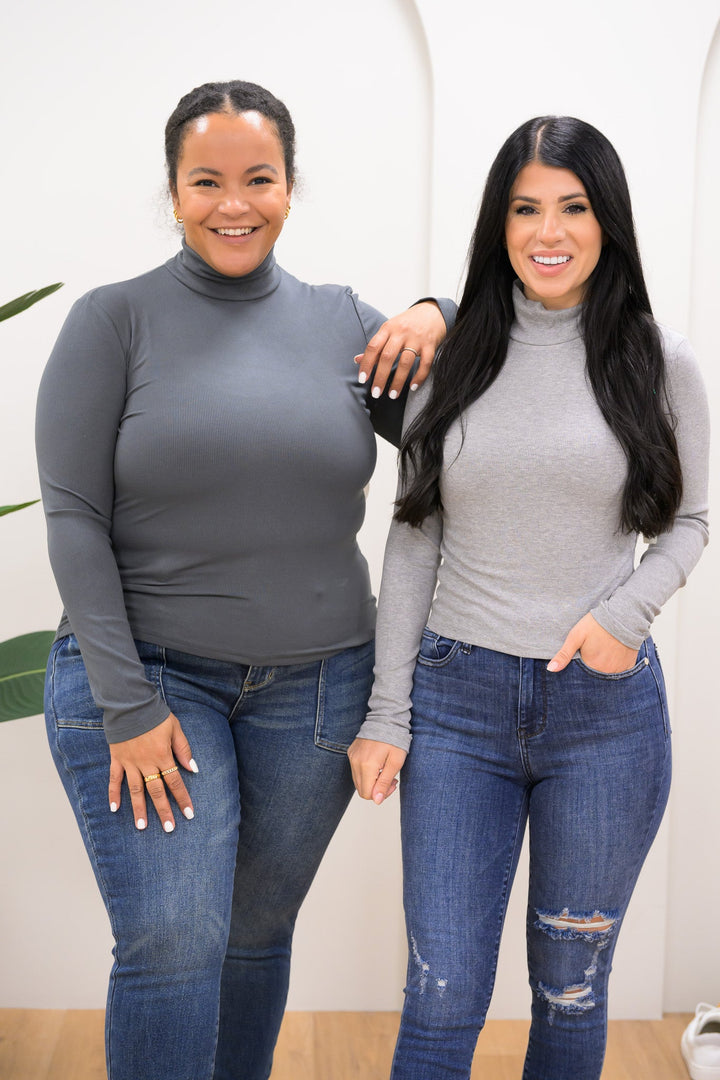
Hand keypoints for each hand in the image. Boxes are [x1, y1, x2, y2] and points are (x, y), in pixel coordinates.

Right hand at [108, 712, 196, 831]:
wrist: (130, 703)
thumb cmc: (155, 715)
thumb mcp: (175, 728)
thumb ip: (183, 748)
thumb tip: (193, 768)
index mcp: (163, 755)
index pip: (175, 782)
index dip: (182, 798)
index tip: (188, 814)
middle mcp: (146, 763)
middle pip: (156, 791)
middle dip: (163, 811)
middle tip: (169, 828)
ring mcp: (130, 762)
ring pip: (136, 790)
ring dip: (139, 809)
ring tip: (142, 826)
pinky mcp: (117, 759)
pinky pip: (114, 779)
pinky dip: (113, 794)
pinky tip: (114, 808)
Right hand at [348, 738, 406, 804]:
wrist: (386, 718)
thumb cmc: (394, 738)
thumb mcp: (395, 762)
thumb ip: (384, 783)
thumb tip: (376, 800)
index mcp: (367, 766)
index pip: (368, 794)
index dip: (381, 795)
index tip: (393, 783)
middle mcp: (356, 762)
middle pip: (362, 789)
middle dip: (377, 789)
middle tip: (391, 779)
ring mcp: (352, 757)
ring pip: (358, 781)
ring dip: (372, 781)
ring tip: (385, 770)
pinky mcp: (351, 753)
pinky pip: (356, 770)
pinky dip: (366, 772)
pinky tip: (377, 764)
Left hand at [354, 301, 446, 398]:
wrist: (433, 312)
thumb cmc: (408, 323)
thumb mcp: (389, 330)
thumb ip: (376, 346)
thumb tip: (357, 360)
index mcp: (388, 328)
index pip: (373, 347)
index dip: (366, 364)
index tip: (362, 379)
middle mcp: (401, 332)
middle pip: (387, 357)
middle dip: (380, 377)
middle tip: (376, 393)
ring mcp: (417, 339)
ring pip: (405, 363)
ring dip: (398, 381)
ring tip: (392, 394)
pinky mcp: (430, 345)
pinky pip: (425, 364)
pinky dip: (419, 377)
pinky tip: (412, 386)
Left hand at [547, 613, 638, 673]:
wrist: (622, 616)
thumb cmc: (596, 625)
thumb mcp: (576, 636)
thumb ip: (564, 654)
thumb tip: (550, 670)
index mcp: (591, 666)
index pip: (581, 676)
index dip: (580, 666)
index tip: (583, 655)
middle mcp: (605, 672)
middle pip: (594, 675)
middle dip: (591, 667)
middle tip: (594, 650)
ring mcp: (618, 670)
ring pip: (606, 674)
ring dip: (603, 667)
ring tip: (602, 651)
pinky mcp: (629, 666)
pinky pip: (620, 672)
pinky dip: (615, 666)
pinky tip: (613, 654)